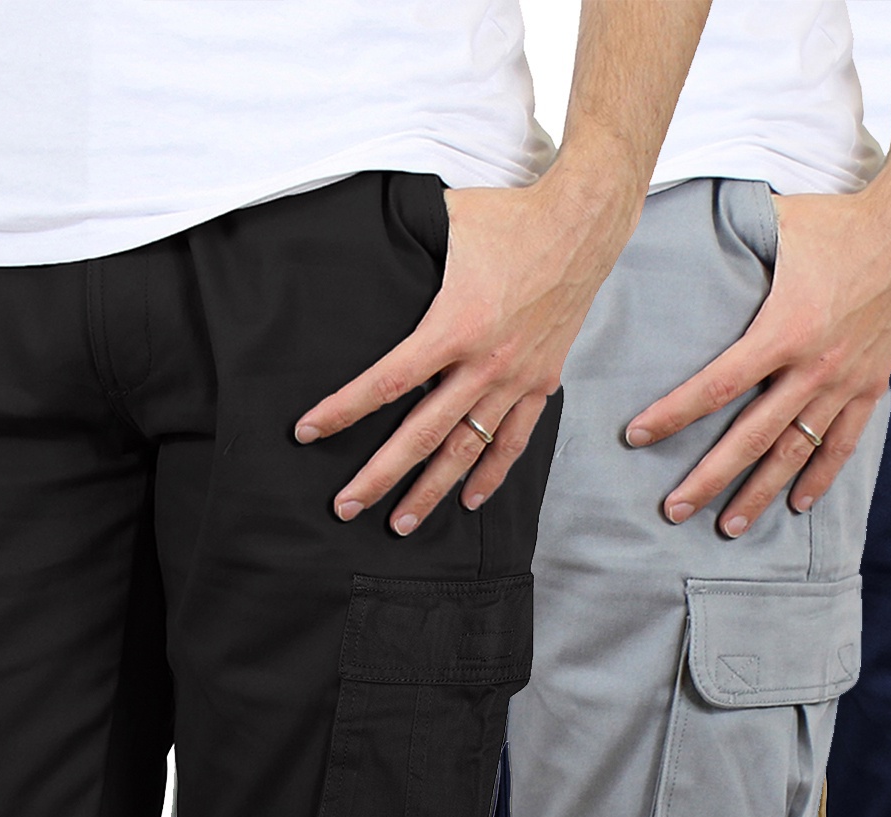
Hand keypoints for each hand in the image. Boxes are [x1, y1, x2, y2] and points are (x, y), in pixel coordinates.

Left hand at [294, 173, 637, 532]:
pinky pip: (513, 441)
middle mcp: (484, 364)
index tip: (309, 432)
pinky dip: (491, 474)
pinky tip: (469, 500)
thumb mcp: (445, 223)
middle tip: (347, 507)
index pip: (386, 382)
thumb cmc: (509, 219)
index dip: (343, 410)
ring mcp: (516, 380)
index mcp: (453, 325)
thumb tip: (366, 242)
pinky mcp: (542, 383)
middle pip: (422, 434)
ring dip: (432, 491)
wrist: (581, 226)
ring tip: (403, 524)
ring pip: (467, 451)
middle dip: (380, 476)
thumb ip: (406, 244)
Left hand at [622, 179, 890, 534]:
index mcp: (784, 329)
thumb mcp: (776, 226)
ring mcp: (845, 382)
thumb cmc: (837, 222)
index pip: (716, 385)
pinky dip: (820, 477)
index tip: (638, 436)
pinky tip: (797, 505)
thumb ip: (733, 245)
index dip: (673, 414)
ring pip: (795, 453)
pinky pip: (842, 444)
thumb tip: (688, 241)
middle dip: (709, 478)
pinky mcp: (872, 387)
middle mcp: (813, 366)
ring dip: (760, 494)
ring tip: (729, 528)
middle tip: (675, 510)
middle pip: (750, 437)